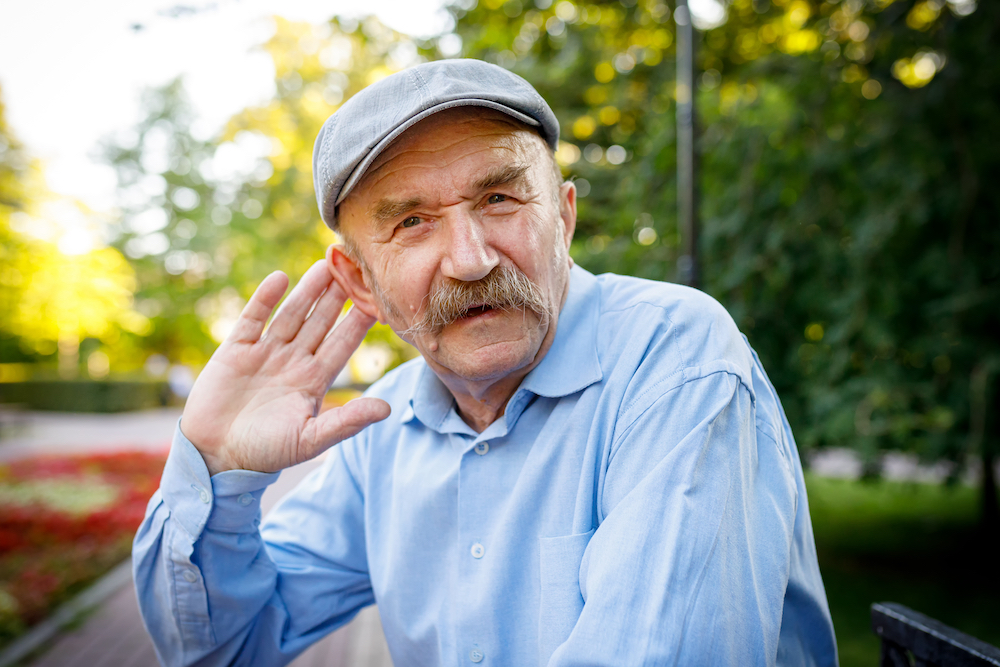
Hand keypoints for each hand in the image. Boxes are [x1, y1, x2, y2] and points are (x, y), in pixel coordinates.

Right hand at [180, 260, 390, 474]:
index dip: (359, 321)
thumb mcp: (310, 439)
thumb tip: (386, 409)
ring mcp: (266, 352)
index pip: (343, 344)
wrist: (215, 456)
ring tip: (324, 265)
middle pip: (320, 321)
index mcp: (314, 380)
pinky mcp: (236, 350)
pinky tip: (279, 278)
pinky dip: (265, 299)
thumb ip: (346, 422)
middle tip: (353, 267)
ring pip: (292, 314)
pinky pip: (253, 318)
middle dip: (337, 296)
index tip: (377, 297)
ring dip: (307, 291)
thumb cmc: (266, 452)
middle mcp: (294, 361)